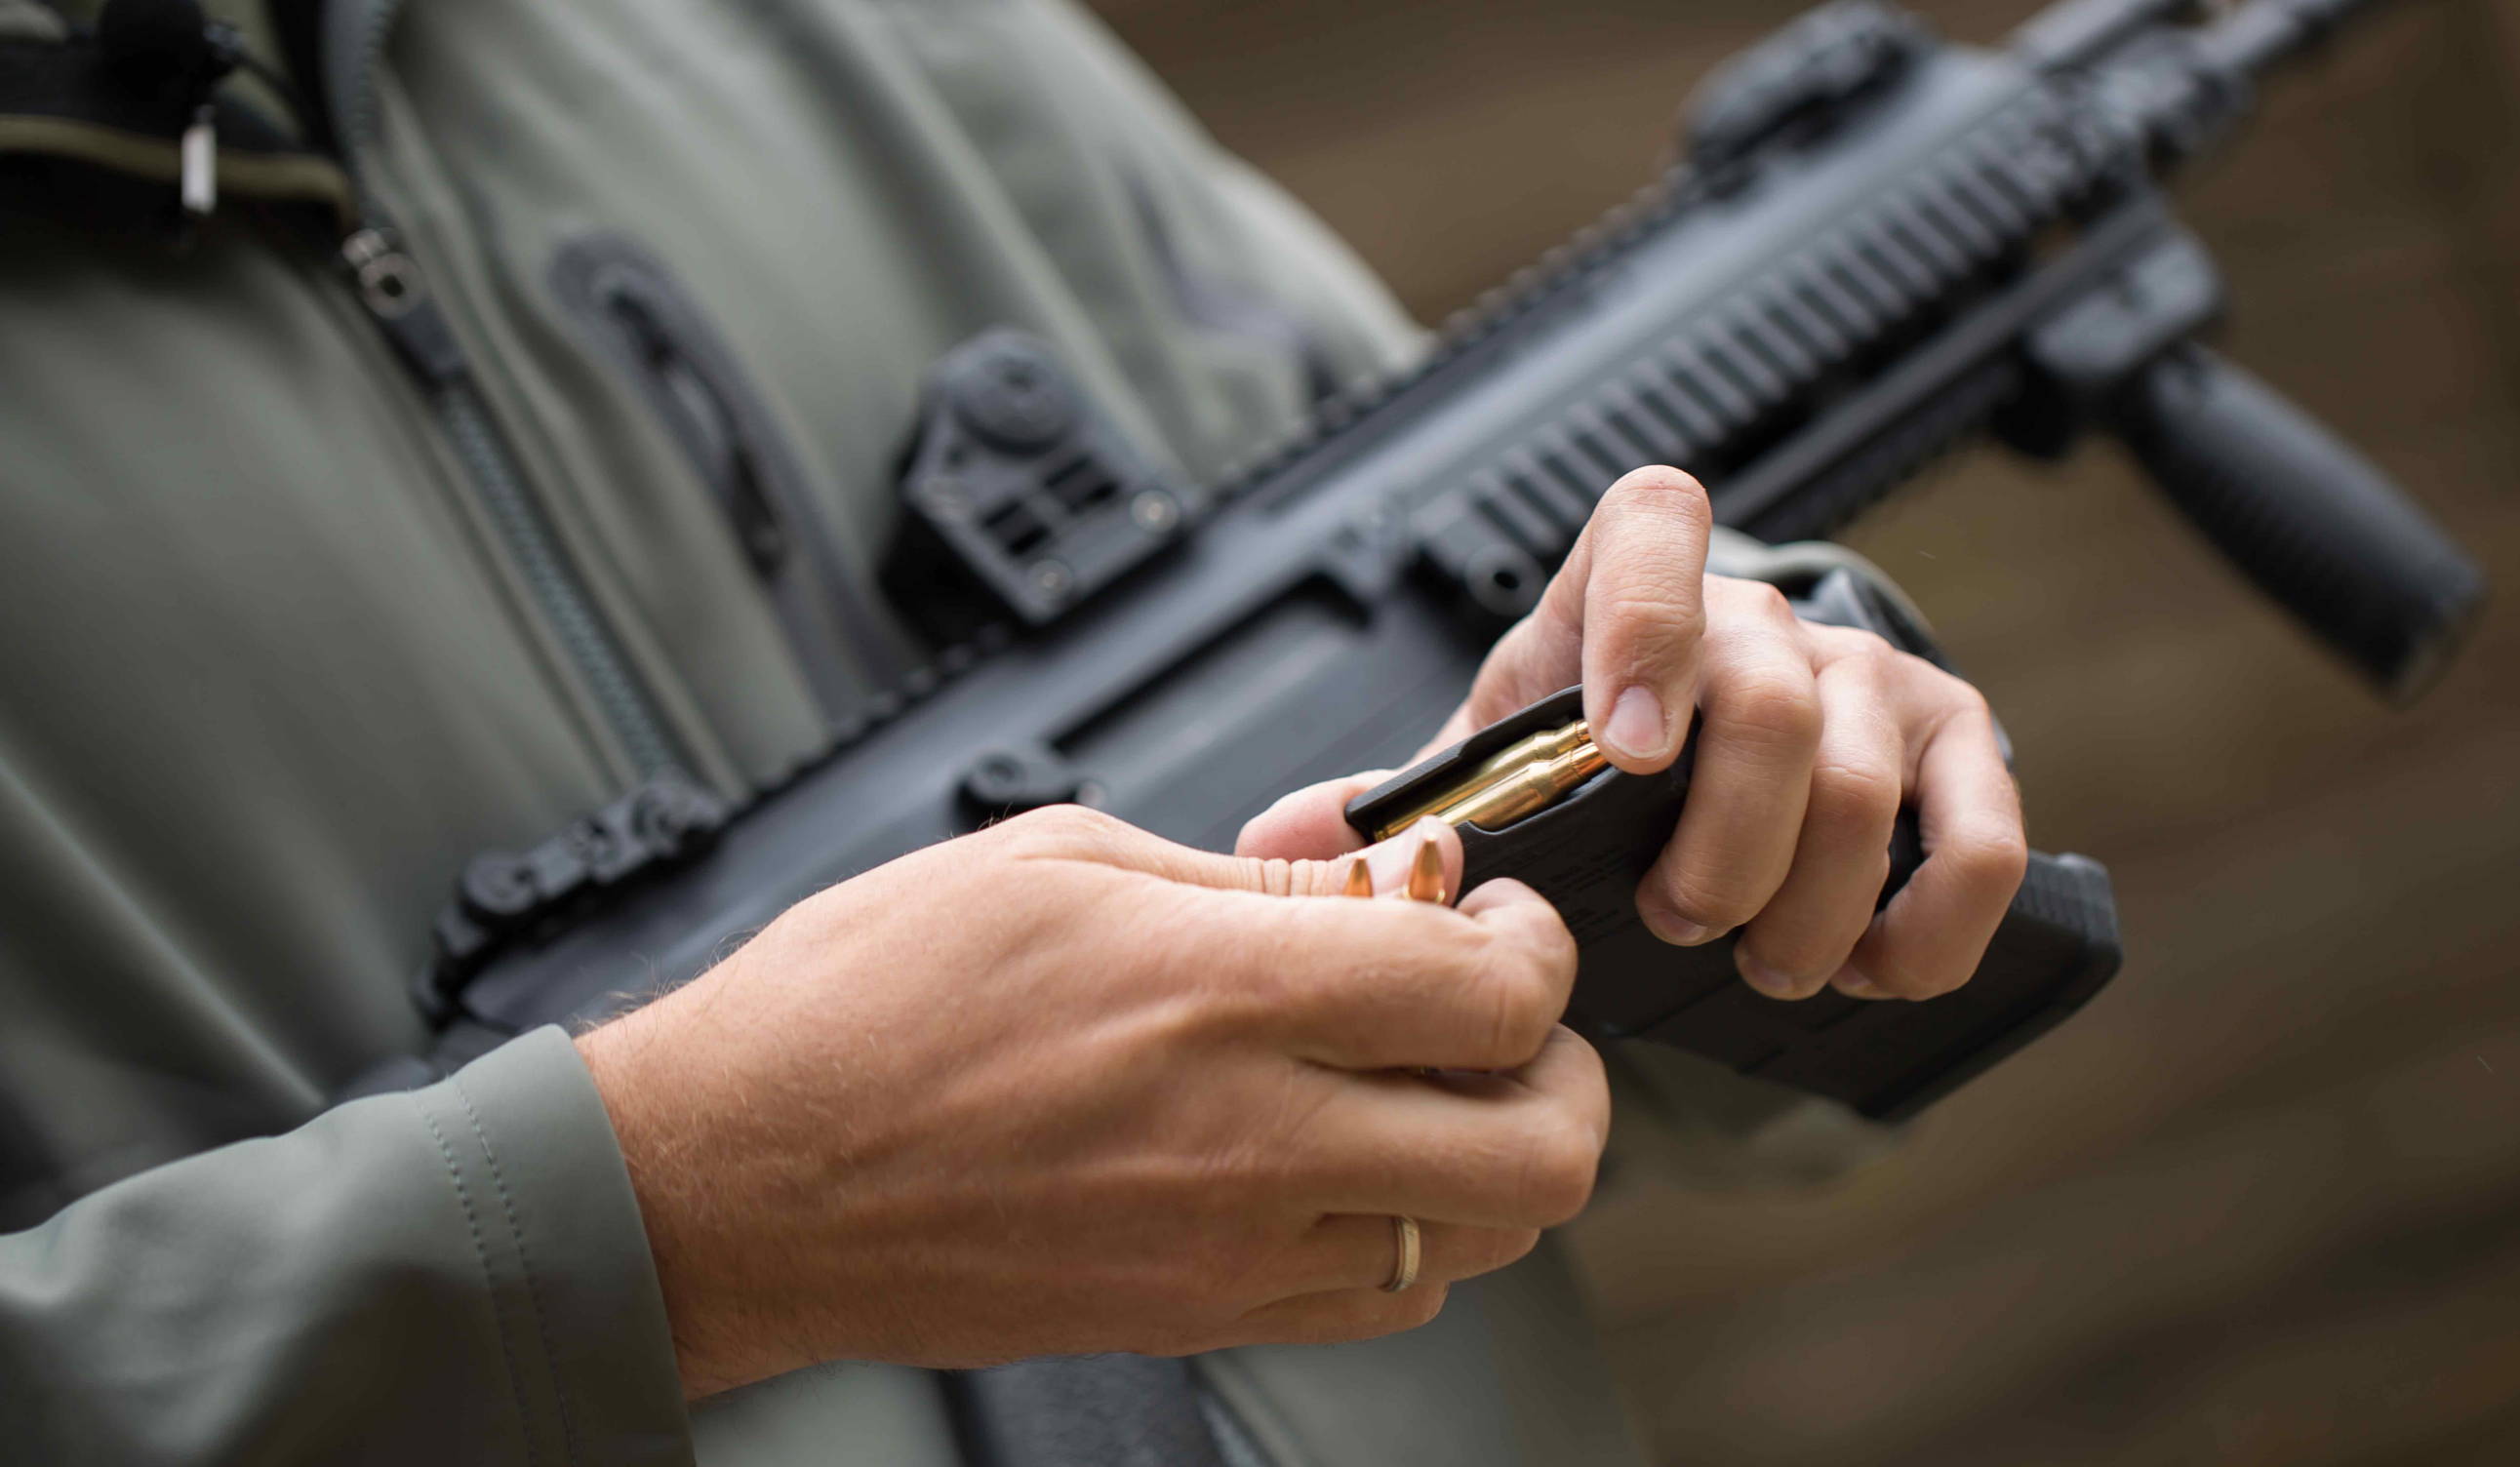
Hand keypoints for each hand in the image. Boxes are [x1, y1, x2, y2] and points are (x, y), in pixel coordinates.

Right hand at [574, 807, 1601, 1397]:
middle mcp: (1249, 1137)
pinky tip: (1348, 1164)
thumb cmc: (860, 1008)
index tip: (1500, 920)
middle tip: (1511, 1020)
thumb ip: (1248, 875)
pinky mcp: (1194, 1316)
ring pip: (1480, 1241)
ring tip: (1429, 1088)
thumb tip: (1374, 870)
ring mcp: (1228, 1248)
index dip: (1537, 945)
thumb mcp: (1058, 858)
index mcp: (1219, 993)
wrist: (734, 1177)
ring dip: (1493, 1157)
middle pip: (1540, 1152)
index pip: (1496, 993)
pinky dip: (1410, 1234)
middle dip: (1565, 1072)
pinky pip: (1382, 1303)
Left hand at [1241, 466, 2024, 1002]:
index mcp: (1620, 600)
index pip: (1652, 522)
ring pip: (1865, 775)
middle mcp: (1758, 619)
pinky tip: (1872, 970)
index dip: (1647, 618)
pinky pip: (1979, 826)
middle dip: (1724, 844)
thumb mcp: (1490, 773)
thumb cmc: (1584, 771)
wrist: (1701, 773)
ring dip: (1809, 902)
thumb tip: (1273, 849)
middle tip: (1681, 925)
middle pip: (1770, 701)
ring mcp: (1868, 673)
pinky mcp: (1953, 742)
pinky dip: (1932, 919)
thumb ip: (1399, 807)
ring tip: (1762, 969)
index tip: (1625, 749)